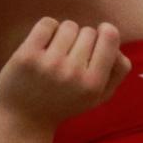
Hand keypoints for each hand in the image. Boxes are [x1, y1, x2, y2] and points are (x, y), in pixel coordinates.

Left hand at [0, 18, 129, 127]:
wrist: (24, 118)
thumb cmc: (65, 102)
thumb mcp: (98, 96)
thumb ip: (117, 71)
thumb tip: (118, 46)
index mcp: (93, 84)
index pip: (110, 36)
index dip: (105, 32)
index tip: (98, 36)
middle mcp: (72, 73)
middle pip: (88, 31)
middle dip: (81, 39)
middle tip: (70, 58)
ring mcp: (48, 64)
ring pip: (68, 26)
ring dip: (63, 35)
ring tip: (56, 53)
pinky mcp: (27, 56)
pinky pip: (47, 23)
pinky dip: (47, 29)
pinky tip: (43, 45)